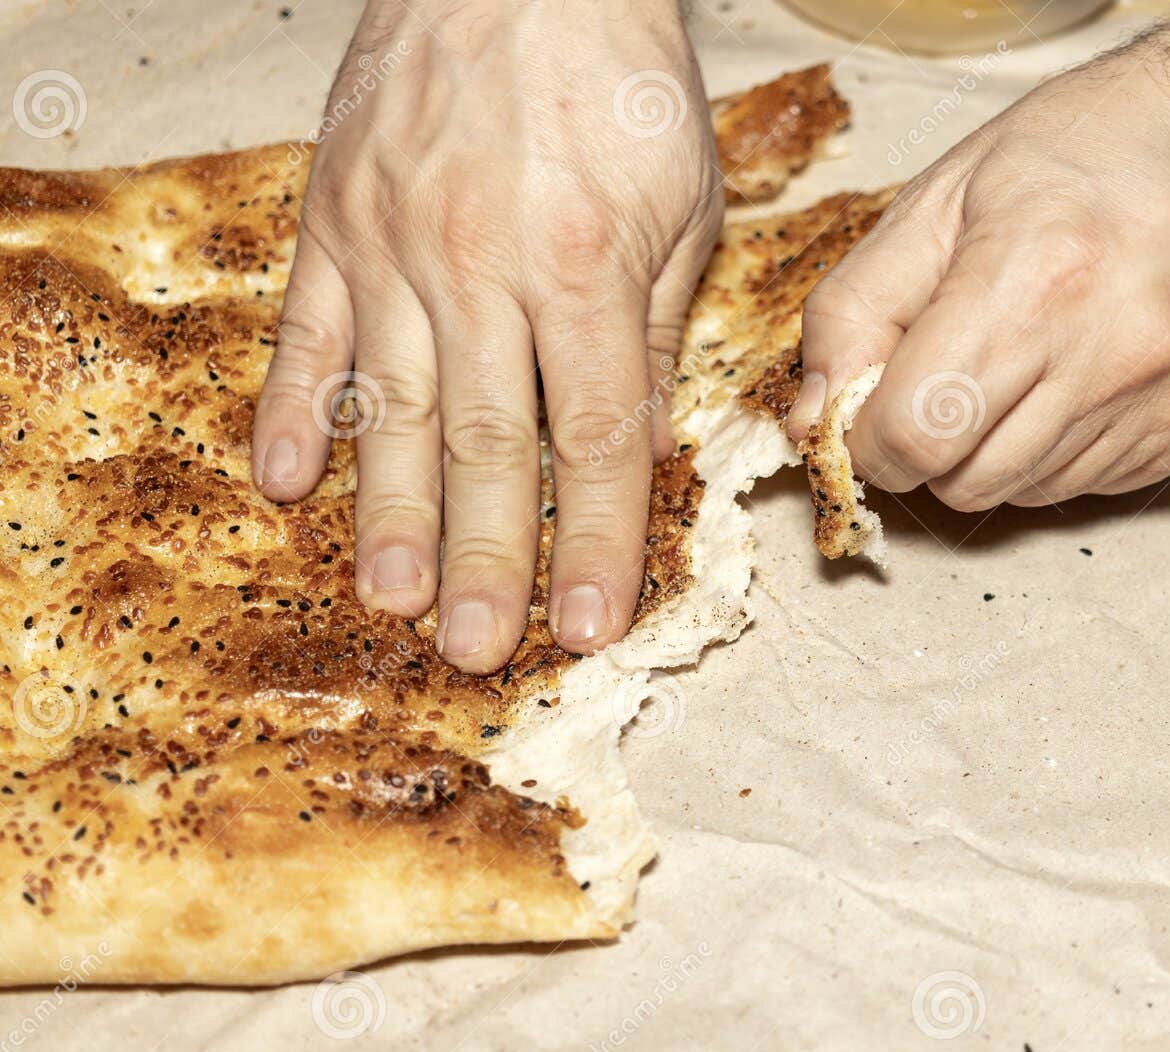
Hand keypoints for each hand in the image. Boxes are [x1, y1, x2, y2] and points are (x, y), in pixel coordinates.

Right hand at [251, 0, 721, 671]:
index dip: (597, 540)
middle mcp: (478, 265)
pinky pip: (306, 329)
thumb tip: (641, 444)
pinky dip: (294, 410)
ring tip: (390, 602)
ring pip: (390, 404)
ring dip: (389, 514)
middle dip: (487, 557)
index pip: (596, 437)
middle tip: (478, 653)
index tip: (590, 626)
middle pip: (486, 443)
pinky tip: (286, 485)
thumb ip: (652, 330)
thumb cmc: (617, 78)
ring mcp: (390, 241)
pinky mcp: (331, 215)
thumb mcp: (680, 202)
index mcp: (582, 266)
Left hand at [789, 50, 1169, 508]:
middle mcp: (1110, 353)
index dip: (871, 439)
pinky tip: (1079, 374)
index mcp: (1034, 278)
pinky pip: (1085, 488)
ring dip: (992, 450)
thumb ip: (856, 310)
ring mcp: (1166, 402)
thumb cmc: (1094, 147)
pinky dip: (1056, 449)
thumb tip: (812, 418)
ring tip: (1024, 359)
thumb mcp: (944, 196)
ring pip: (1020, 496)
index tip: (872, 409)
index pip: (914, 436)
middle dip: (928, 448)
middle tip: (944, 378)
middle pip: (962, 483)